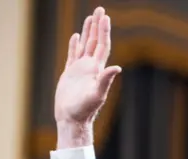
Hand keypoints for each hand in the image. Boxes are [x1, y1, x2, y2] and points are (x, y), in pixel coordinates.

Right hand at [54, 7, 120, 148]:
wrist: (72, 119)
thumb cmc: (85, 109)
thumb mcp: (97, 94)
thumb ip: (105, 80)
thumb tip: (117, 67)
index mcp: (97, 69)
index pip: (102, 45)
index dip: (104, 31)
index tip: (105, 17)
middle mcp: (91, 67)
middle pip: (95, 41)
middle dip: (97, 26)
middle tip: (99, 9)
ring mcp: (80, 70)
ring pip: (85, 46)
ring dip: (88, 32)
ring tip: (90, 18)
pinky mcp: (70, 74)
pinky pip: (73, 55)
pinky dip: (75, 45)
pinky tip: (76, 37)